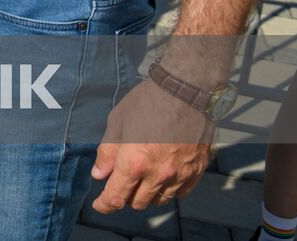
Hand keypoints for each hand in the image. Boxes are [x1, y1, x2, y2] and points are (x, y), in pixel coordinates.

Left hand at [89, 80, 212, 211]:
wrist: (185, 91)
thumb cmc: (147, 103)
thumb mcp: (117, 123)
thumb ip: (107, 153)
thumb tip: (99, 175)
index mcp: (134, 163)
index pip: (116, 197)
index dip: (105, 205)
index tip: (99, 205)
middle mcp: (158, 175)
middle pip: (138, 202)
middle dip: (125, 197)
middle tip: (120, 183)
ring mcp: (180, 175)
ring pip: (160, 200)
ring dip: (146, 195)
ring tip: (140, 180)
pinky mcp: (197, 171)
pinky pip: (180, 192)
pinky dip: (168, 190)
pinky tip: (162, 178)